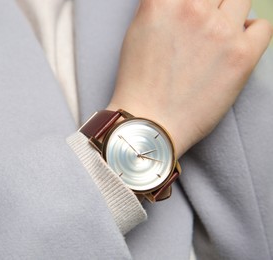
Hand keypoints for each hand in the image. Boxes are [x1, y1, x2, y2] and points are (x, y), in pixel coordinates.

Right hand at [107, 0, 272, 156]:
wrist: (149, 123)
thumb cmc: (139, 83)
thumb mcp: (138, 33)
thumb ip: (161, 6)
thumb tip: (180, 1)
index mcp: (163, 2)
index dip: (194, 0)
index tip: (197, 7)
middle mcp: (193, 10)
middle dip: (210, 3)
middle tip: (204, 22)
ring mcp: (220, 31)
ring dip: (230, 13)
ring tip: (218, 35)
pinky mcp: (242, 55)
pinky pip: (262, 26)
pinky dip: (251, 32)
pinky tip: (235, 46)